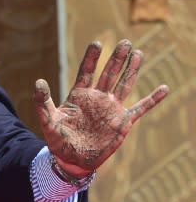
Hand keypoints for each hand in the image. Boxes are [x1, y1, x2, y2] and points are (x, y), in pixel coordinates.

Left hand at [33, 39, 168, 178]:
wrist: (72, 159)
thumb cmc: (58, 139)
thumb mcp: (48, 119)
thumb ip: (42, 101)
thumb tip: (38, 81)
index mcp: (79, 95)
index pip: (86, 71)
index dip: (92, 58)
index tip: (97, 43)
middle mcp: (97, 98)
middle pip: (108, 73)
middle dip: (117, 58)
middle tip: (126, 42)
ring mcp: (111, 108)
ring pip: (123, 85)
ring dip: (131, 70)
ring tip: (139, 53)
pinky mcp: (122, 122)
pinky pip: (140, 108)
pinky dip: (152, 100)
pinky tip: (164, 88)